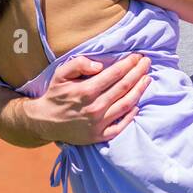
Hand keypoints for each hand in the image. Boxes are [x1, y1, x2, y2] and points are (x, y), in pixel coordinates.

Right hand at [23, 52, 151, 145]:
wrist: (44, 122)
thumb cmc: (55, 95)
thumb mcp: (60, 74)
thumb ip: (78, 64)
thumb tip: (99, 64)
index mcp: (86, 90)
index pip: (115, 74)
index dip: (129, 64)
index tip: (138, 56)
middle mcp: (95, 107)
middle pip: (124, 87)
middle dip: (138, 72)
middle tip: (147, 62)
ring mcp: (98, 123)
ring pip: (126, 104)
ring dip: (140, 90)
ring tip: (147, 78)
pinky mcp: (99, 136)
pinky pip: (121, 126)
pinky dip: (131, 115)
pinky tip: (138, 105)